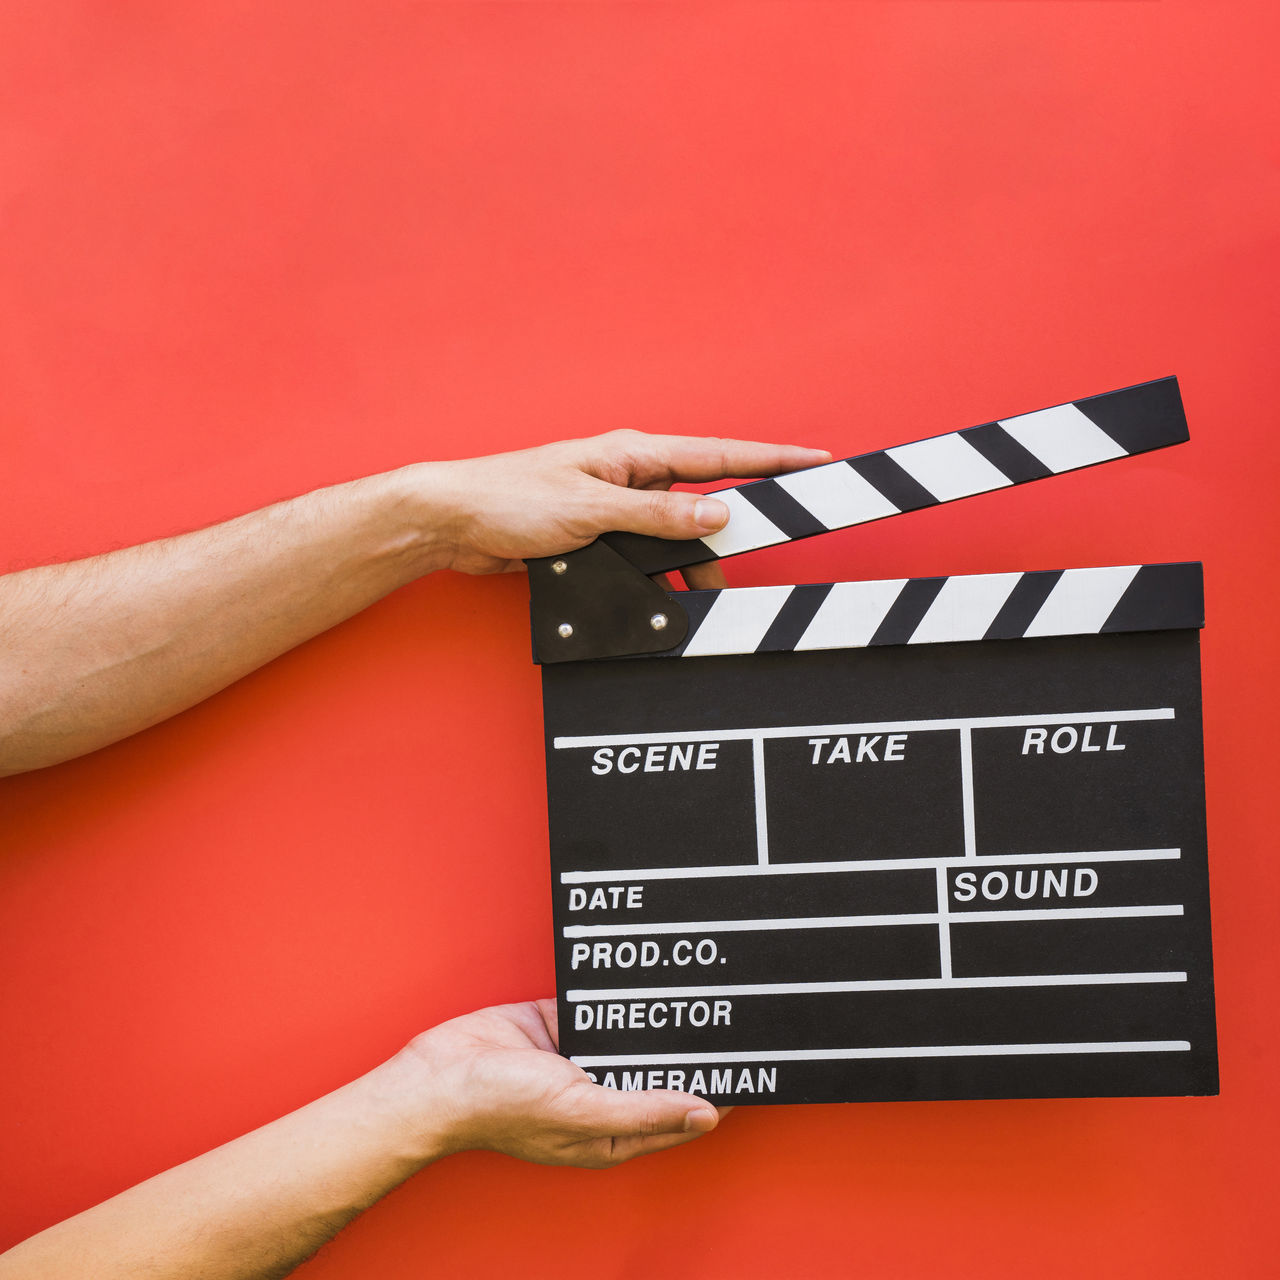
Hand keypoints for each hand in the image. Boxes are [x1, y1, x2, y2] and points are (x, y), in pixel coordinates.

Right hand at [393, 999, 727, 1167]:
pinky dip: (616, 990)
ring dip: (652, 1013)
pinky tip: (641, 973)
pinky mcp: (559, 1022)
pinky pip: (598, 1003)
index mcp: (610, 1131)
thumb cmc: (499, 1109)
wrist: (438, 1074)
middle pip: (657, 1067)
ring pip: (631, 1031)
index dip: (713, 1091)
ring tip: (692, 987)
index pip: (677, 1112)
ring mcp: (579, 1057)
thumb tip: (703, 1114)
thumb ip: (644, 1109)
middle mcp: (599, 1094)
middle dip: (685, 1045)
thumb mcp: (581, 1110)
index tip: (747, 1066)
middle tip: (726, 1014)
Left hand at [415, 430, 829, 583]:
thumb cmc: (509, 498)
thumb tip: (716, 516)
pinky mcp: (595, 534)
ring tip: (693, 593)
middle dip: (726, 534)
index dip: (772, 457)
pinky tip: (656, 596)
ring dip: (684, 565)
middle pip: (701, 503)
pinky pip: (643, 554)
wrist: (452, 523)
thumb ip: (657, 517)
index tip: (815, 459)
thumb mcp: (591, 509)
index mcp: (634, 454)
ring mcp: (613, 506)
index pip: (719, 454)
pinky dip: (655, 575)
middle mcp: (629, 476)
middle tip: (753, 556)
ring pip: (674, 538)